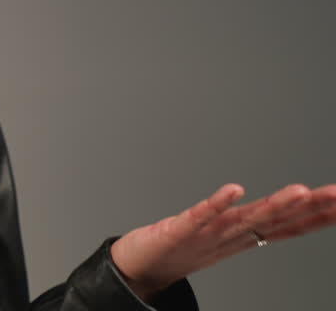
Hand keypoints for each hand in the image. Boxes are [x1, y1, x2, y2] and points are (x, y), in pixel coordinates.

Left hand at [109, 182, 335, 299]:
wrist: (139, 269)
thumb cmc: (181, 248)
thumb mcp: (224, 235)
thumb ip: (251, 222)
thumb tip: (282, 209)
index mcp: (243, 236)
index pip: (287, 225)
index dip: (317, 214)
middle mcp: (230, 236)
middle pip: (275, 221)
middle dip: (308, 207)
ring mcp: (206, 235)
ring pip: (245, 219)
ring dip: (274, 205)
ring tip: (300, 191)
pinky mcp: (178, 230)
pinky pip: (200, 215)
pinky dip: (217, 203)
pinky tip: (235, 189)